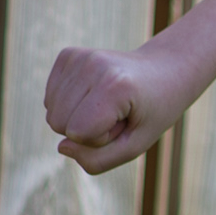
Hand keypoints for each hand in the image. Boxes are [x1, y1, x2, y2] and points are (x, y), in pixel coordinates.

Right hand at [45, 44, 203, 174]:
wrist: (166, 70)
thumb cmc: (153, 111)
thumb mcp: (137, 144)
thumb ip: (99, 160)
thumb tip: (62, 147)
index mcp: (115, 85)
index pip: (78, 133)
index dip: (100, 138)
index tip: (126, 121)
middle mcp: (93, 65)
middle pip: (57, 123)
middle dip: (87, 129)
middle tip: (118, 113)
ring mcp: (79, 56)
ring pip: (51, 112)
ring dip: (78, 117)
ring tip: (109, 103)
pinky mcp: (67, 54)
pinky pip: (50, 98)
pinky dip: (70, 103)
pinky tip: (95, 93)